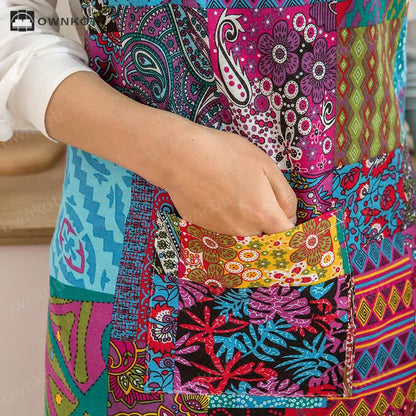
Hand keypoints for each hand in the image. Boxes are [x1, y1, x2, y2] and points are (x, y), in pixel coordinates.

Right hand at [163, 123, 297, 235]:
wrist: (181, 157)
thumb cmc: (225, 154)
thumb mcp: (265, 165)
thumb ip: (284, 195)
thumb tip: (290, 215)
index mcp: (263, 214)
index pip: (285, 233)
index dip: (288, 222)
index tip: (284, 211)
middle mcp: (244, 230)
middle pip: (264, 234)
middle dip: (265, 219)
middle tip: (255, 195)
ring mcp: (222, 231)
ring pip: (243, 231)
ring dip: (244, 218)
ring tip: (232, 192)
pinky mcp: (203, 228)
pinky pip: (222, 227)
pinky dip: (224, 216)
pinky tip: (215, 196)